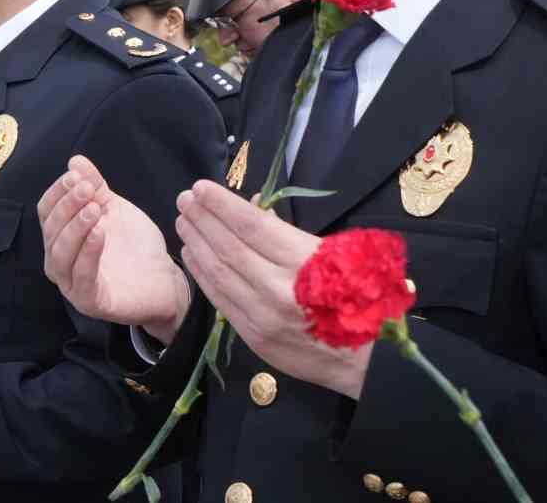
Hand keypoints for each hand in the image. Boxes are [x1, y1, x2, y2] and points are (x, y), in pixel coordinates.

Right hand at [39, 155, 190, 343]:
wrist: (165, 279)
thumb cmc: (134, 245)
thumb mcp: (114, 209)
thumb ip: (95, 187)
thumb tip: (75, 161)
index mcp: (61, 238)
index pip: (46, 213)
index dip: (57, 193)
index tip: (75, 176)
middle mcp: (60, 263)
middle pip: (51, 232)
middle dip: (67, 207)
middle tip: (87, 189)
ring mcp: (73, 285)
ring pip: (61, 255)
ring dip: (75, 228)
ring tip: (95, 209)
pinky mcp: (91, 302)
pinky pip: (82, 277)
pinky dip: (89, 252)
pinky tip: (101, 232)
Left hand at [176, 179, 368, 398]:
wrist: (363, 359)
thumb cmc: (357, 295)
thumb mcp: (334, 252)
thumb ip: (289, 231)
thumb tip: (251, 205)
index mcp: (305, 262)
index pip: (252, 225)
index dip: (222, 204)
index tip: (200, 187)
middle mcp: (280, 288)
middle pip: (229, 246)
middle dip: (203, 218)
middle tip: (185, 198)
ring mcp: (263, 314)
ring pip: (219, 272)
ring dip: (196, 242)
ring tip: (184, 221)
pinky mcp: (253, 335)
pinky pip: (219, 298)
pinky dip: (201, 273)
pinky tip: (192, 254)